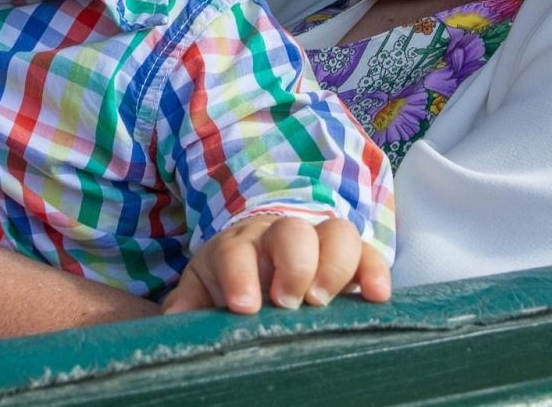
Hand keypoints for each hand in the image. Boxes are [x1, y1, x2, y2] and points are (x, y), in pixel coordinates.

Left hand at [162, 215, 390, 315]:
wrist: (262, 254)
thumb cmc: (230, 278)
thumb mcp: (202, 289)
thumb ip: (187, 303)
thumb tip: (173, 318)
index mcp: (239, 244)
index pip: (237, 251)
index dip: (240, 274)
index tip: (244, 305)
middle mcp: (280, 236)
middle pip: (291, 232)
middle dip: (293, 264)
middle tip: (288, 301)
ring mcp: (320, 242)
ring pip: (336, 233)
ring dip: (334, 265)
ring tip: (324, 300)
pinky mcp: (352, 257)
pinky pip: (370, 253)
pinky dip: (376, 271)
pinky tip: (377, 297)